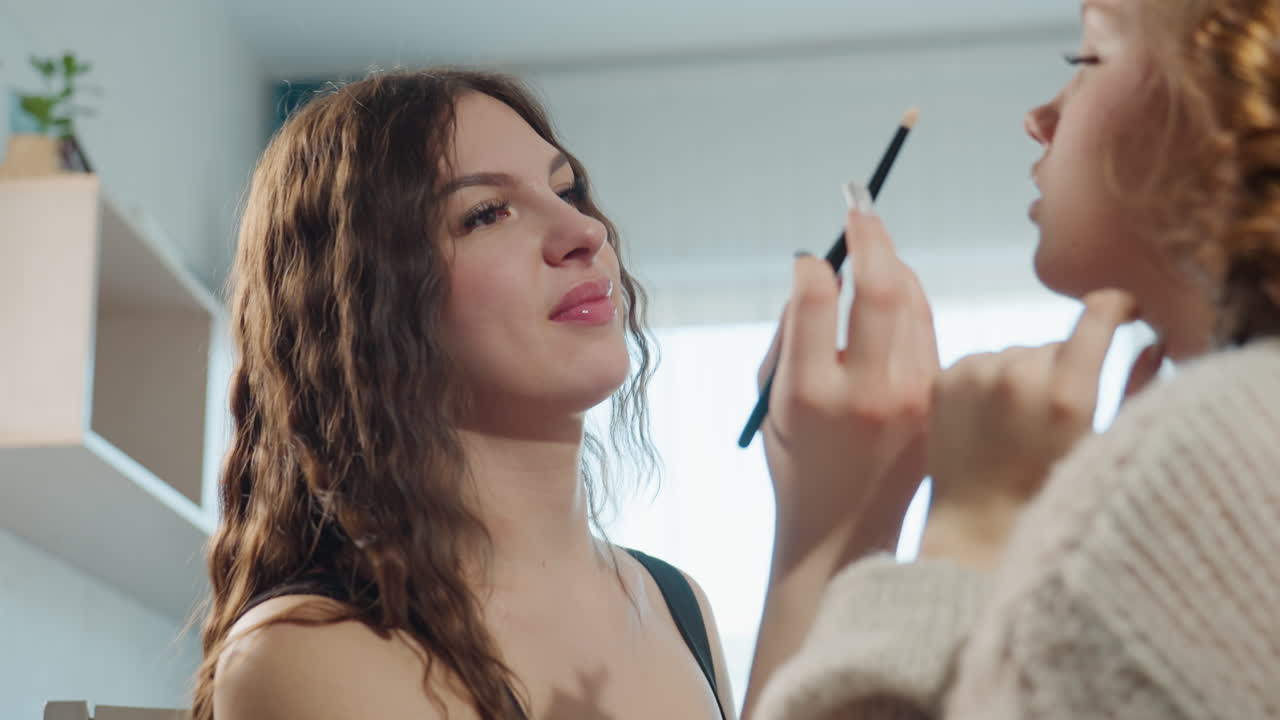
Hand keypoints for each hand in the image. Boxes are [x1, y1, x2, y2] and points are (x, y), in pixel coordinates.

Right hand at [762, 209, 938, 570]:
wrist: (846, 523)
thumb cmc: (796, 452)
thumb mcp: (771, 398)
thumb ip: (790, 333)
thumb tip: (818, 268)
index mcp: (809, 392)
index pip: (813, 296)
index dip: (812, 265)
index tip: (810, 261)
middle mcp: (864, 392)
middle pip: (879, 288)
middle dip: (869, 235)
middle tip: (858, 206)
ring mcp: (910, 397)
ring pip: (911, 301)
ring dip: (891, 262)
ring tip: (874, 247)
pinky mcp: (937, 400)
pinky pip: (928, 327)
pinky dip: (910, 297)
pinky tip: (894, 288)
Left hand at [920, 289, 1162, 568]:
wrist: (977, 531)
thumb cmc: (1051, 501)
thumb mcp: (1103, 447)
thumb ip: (1136, 388)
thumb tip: (1155, 342)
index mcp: (1065, 395)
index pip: (1098, 314)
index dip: (1119, 306)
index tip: (1128, 312)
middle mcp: (1016, 377)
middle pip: (1057, 343)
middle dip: (1067, 366)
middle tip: (1060, 417)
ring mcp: (974, 375)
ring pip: (1019, 352)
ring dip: (1028, 374)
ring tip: (1023, 426)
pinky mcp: (944, 378)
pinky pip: (983, 362)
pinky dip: (993, 381)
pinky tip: (994, 422)